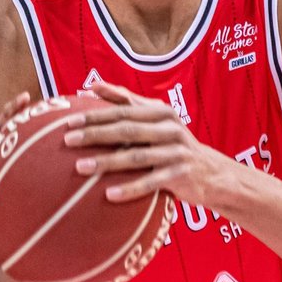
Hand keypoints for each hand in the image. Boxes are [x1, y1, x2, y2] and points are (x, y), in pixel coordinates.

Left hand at [63, 81, 231, 206]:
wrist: (213, 173)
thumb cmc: (174, 145)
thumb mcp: (157, 120)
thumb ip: (128, 102)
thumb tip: (93, 86)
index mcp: (161, 112)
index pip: (123, 110)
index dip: (95, 114)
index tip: (69, 120)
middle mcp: (170, 128)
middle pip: (126, 130)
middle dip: (95, 134)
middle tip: (68, 140)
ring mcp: (176, 152)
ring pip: (136, 156)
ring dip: (106, 162)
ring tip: (80, 167)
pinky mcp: (180, 175)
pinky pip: (150, 183)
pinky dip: (129, 189)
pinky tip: (108, 195)